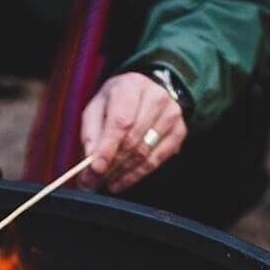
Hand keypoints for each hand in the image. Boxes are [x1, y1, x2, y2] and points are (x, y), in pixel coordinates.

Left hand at [79, 72, 186, 193]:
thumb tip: (91, 163)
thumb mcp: (95, 110)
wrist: (144, 91)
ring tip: (105, 182)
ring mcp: (171, 114)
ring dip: (122, 172)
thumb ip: (90, 135)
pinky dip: (136, 175)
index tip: (95, 169)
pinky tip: (121, 181)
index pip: (120, 122)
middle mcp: (156, 97)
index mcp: (130, 87)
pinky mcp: (179, 130)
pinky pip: (157, 160)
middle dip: (111, 165)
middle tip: (94, 180)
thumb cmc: (115, 103)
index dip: (107, 149)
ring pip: (144, 152)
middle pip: (132, 140)